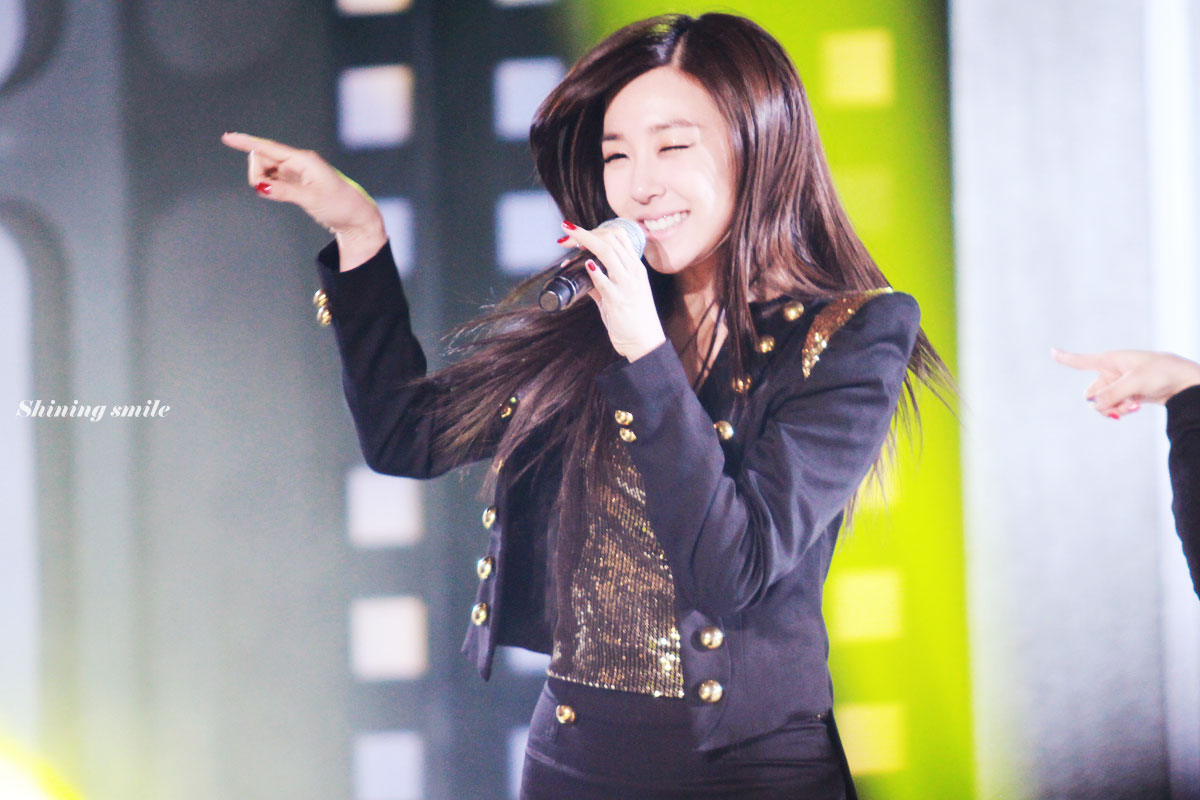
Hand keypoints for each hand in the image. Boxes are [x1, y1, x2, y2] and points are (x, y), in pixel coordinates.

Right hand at [221, 132, 385, 270]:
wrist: (355, 218)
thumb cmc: (340, 206)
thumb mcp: (311, 199)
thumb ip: (284, 192)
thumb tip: (259, 186)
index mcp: (304, 160)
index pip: (269, 148)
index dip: (247, 143)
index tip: (227, 138)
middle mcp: (298, 162)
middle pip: (263, 159)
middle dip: (257, 174)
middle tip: (269, 191)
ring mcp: (296, 171)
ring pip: (266, 170)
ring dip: (263, 182)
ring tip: (281, 195)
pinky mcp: (295, 182)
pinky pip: (273, 179)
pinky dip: (270, 186)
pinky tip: (278, 193)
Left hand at [560, 221, 664, 361]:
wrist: (645, 342)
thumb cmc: (633, 318)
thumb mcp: (620, 294)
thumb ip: (601, 282)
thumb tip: (582, 272)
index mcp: (635, 267)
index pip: (619, 235)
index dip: (596, 229)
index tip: (578, 233)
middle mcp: (633, 272)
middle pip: (610, 239)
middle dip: (585, 233)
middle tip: (566, 232)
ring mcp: (627, 285)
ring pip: (607, 252)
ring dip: (585, 241)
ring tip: (569, 239)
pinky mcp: (618, 300)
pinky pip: (604, 281)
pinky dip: (593, 271)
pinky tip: (585, 265)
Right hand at [1052, 347, 1199, 417]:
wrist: (1184, 381)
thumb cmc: (1161, 373)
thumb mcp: (1134, 383)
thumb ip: (1111, 394)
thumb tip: (1095, 405)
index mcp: (1110, 360)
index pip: (1082, 361)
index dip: (1066, 358)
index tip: (1052, 351)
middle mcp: (1111, 372)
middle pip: (1091, 392)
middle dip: (1101, 402)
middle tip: (1115, 408)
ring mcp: (1120, 384)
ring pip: (1103, 402)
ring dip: (1113, 408)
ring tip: (1130, 408)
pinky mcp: (1128, 394)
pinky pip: (1115, 406)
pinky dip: (1121, 409)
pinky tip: (1134, 408)